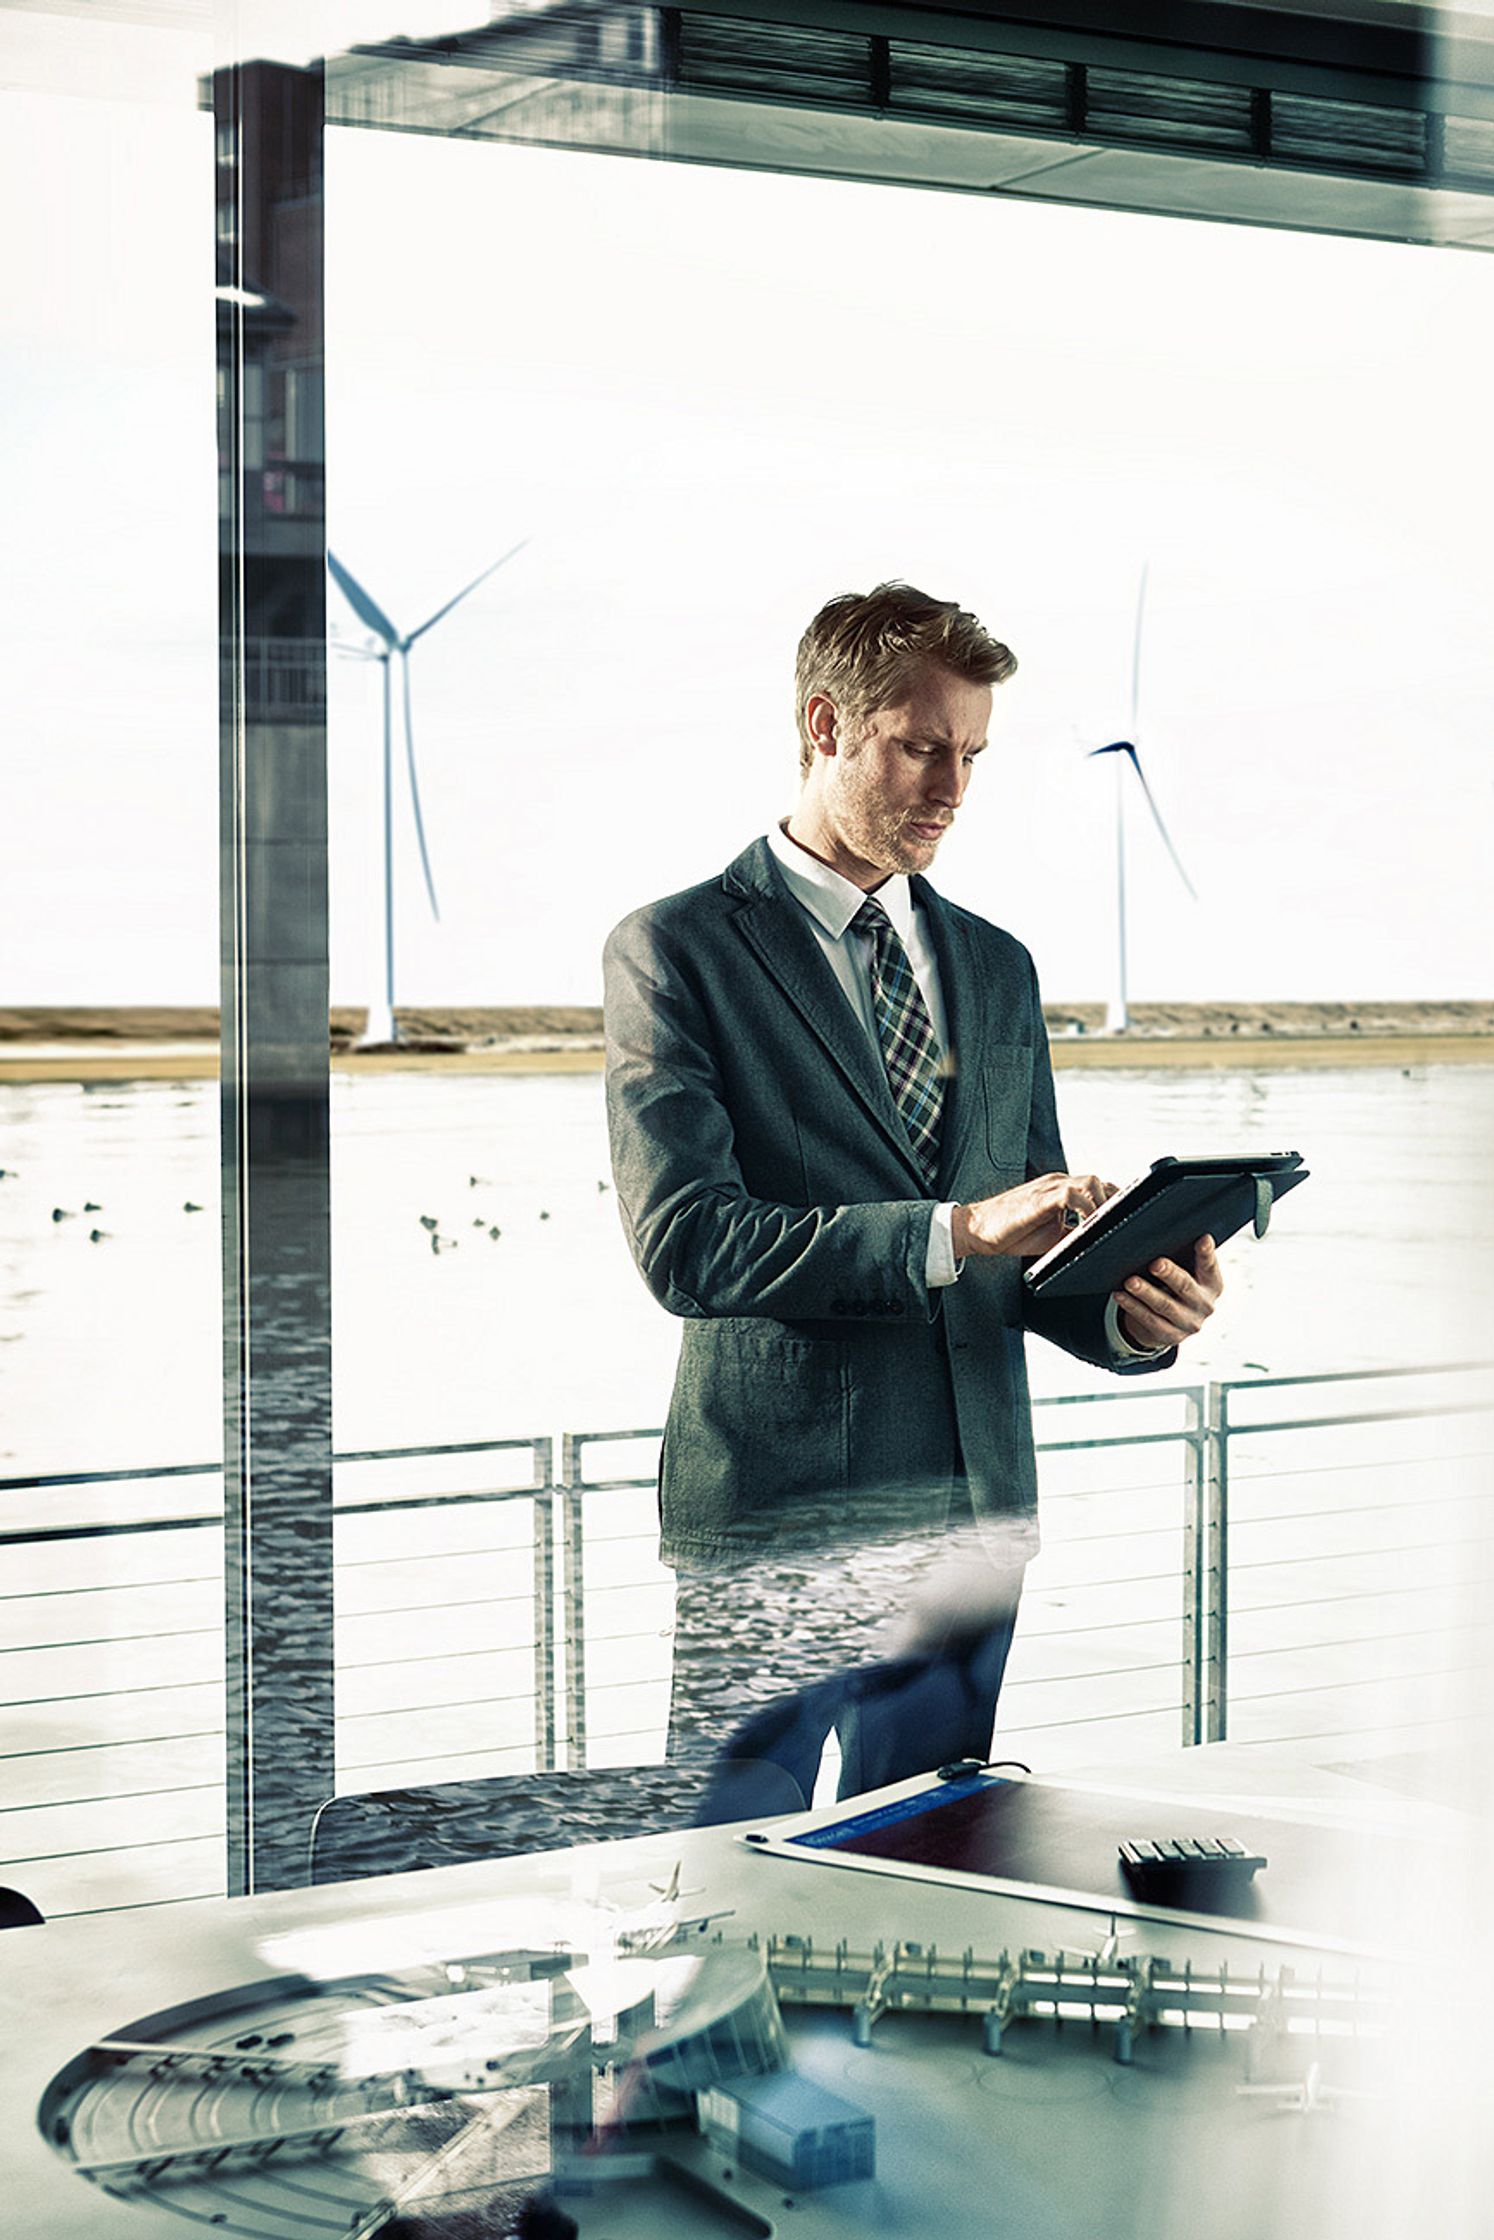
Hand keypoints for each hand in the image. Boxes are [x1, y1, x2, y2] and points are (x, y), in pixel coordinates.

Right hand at [952, 1172, 1116, 1259]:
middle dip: (1117, 1201)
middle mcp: (1058, 1183)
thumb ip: (1073, 1236)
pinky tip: (1091, 1225)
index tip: (1130, 1218)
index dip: (1115, 1201)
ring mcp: (1050, 1187)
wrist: (977, 1230)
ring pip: (1091, 1182)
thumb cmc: (1011, 1233)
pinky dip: (1087, 1208)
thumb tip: (1099, 1246)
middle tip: (1128, 1224)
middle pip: (1100, 1182)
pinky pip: (1073, 1194)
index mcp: (1061, 1190)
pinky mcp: (1041, 1197)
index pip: (1097, 1188)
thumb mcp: (1051, 1238)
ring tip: (1111, 1225)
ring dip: (1105, 1203)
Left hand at [1115, 1234, 1221, 1350]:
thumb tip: (1167, 1229)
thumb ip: (1186, 1256)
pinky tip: (1120, 1295)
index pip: (1210, 1266)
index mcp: (1213, 1284)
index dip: (1207, 1254)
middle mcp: (1204, 1305)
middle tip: (1155, 1264)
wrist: (1174, 1323)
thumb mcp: (1189, 1273)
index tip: (1203, 1239)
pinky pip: (1149, 1320)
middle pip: (1185, 1287)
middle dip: (1170, 1274)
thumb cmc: (1179, 1286)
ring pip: (1164, 1306)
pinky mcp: (1170, 1336)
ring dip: (1146, 1293)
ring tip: (1131, 1281)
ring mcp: (1189, 1323)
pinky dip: (1133, 1307)